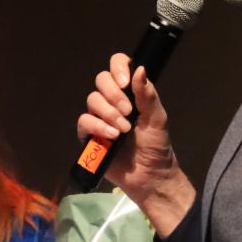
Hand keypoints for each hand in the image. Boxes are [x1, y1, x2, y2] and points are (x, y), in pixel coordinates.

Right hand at [77, 54, 195, 236]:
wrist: (150, 175)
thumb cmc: (156, 146)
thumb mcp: (157, 119)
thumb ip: (148, 95)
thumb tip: (140, 69)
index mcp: (130, 92)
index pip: (118, 66)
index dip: (118, 67)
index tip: (125, 81)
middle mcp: (112, 101)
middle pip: (101, 80)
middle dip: (114, 94)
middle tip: (129, 111)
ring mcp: (99, 117)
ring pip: (92, 100)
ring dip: (109, 113)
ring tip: (123, 130)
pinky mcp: (89, 135)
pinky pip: (84, 121)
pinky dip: (97, 126)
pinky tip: (112, 136)